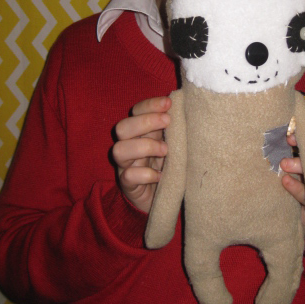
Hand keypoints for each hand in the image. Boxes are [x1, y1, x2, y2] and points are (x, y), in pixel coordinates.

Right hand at [112, 96, 170, 212]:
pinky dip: (145, 174)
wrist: (163, 200)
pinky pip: (128, 176)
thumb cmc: (170, 167)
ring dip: (144, 146)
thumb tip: (185, 106)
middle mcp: (129, 146)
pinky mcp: (127, 185)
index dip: (150, 104)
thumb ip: (174, 129)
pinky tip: (160, 175)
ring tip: (166, 151)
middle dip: (145, 121)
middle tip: (168, 122)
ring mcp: (125, 166)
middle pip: (122, 127)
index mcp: (141, 132)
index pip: (136, 111)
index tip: (169, 103)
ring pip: (119, 150)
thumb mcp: (173, 145)